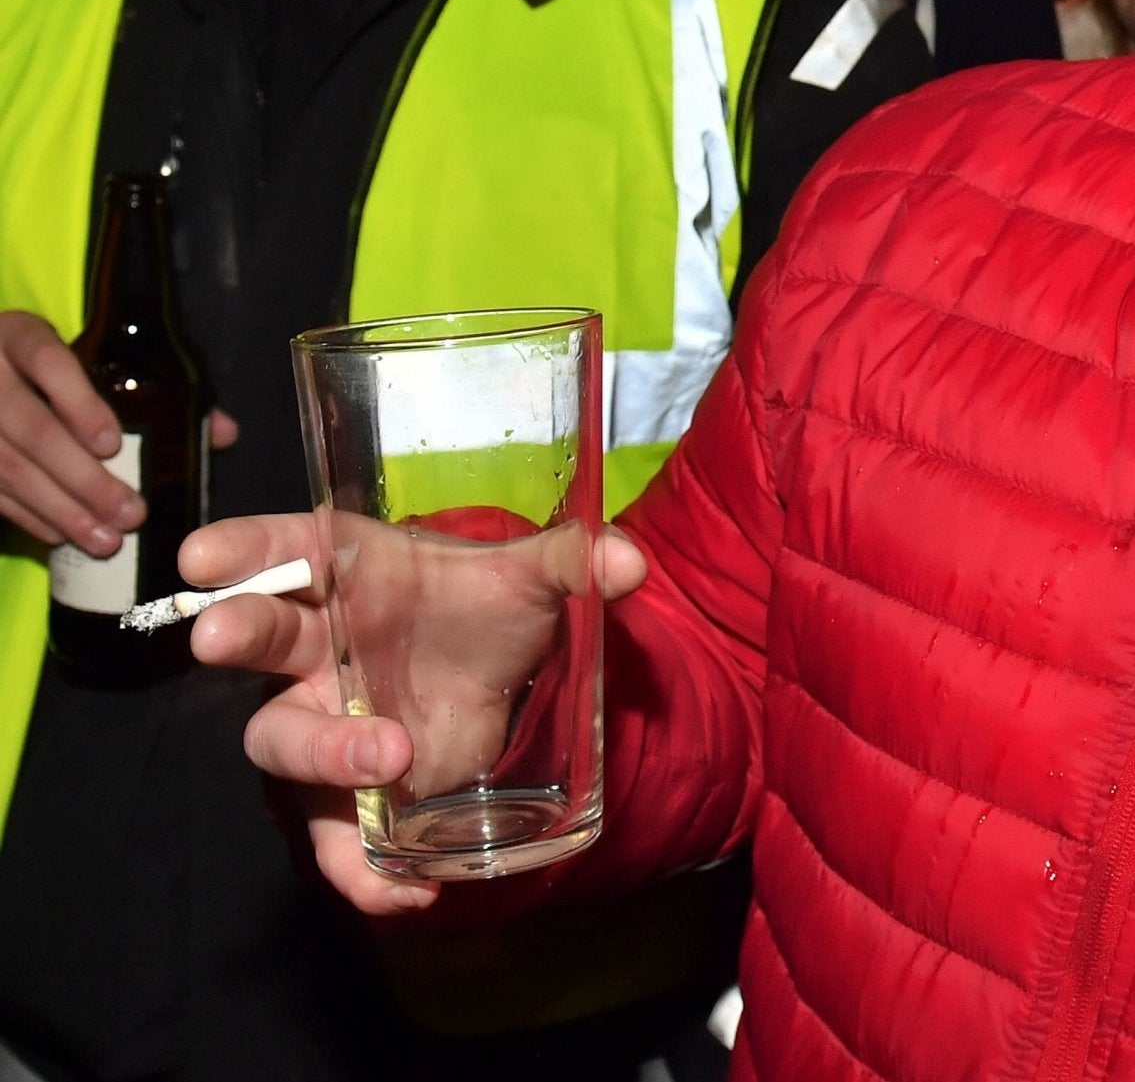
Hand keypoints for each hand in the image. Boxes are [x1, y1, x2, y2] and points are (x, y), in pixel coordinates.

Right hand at [0, 310, 236, 552]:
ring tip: (106, 538)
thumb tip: (223, 433)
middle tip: (130, 513)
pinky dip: (27, 516)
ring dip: (59, 509)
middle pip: (32, 427)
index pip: (48, 361)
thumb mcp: (91, 360)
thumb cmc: (54, 369)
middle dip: (82, 477)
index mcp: (21, 336)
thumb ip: (155, 389)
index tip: (112, 444)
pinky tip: (61, 536)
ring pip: (7, 466)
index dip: (80, 404)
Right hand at [184, 512, 648, 913]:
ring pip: (284, 740)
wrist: (496, 668)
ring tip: (391, 759)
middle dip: (237, 633)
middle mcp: (317, 646)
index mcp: (349, 572)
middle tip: (218, 637)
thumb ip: (573, 565)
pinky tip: (409, 889)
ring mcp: (324, 720)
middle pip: (259, 638)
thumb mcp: (533, 580)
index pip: (284, 548)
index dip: (243, 548)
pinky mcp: (349, 793)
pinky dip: (362, 869)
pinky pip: (333, 838)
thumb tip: (626, 560)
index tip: (205, 556)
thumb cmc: (485, 605)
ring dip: (323, 751)